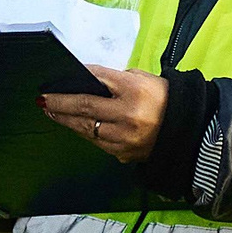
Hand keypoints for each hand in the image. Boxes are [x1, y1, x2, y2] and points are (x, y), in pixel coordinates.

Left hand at [38, 64, 166, 162]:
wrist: (188, 129)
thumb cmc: (164, 99)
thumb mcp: (143, 79)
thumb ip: (115, 80)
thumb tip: (87, 82)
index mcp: (134, 90)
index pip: (96, 80)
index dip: (74, 81)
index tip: (57, 81)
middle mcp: (128, 115)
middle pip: (84, 108)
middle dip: (60, 104)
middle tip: (43, 100)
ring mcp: (125, 138)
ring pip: (86, 128)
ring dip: (66, 120)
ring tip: (52, 112)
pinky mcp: (124, 153)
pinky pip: (97, 142)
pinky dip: (84, 132)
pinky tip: (74, 125)